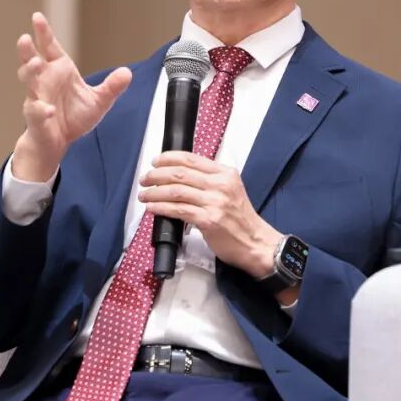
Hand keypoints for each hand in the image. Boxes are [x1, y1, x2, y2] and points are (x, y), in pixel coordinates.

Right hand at [12, 13, 131, 180]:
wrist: (59, 142)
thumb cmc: (73, 117)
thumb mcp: (98, 101)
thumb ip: (111, 87)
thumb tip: (127, 73)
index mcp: (59, 70)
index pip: (49, 47)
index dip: (43, 32)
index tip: (37, 17)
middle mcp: (44, 81)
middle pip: (31, 60)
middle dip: (27, 50)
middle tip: (25, 38)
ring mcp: (37, 98)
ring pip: (29, 82)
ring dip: (29, 72)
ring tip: (35, 63)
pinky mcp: (36, 117)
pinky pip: (36, 111)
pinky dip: (41, 110)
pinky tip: (48, 110)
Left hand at [138, 151, 281, 280]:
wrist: (256, 243)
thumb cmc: (240, 219)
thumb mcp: (230, 190)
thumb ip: (209, 181)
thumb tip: (179, 178)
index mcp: (225, 174)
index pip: (191, 159)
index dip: (169, 158)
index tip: (155, 162)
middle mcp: (220, 185)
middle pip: (180, 173)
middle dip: (157, 174)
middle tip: (145, 179)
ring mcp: (215, 202)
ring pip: (176, 191)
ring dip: (155, 191)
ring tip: (144, 194)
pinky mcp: (208, 220)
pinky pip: (178, 210)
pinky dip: (161, 207)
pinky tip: (152, 207)